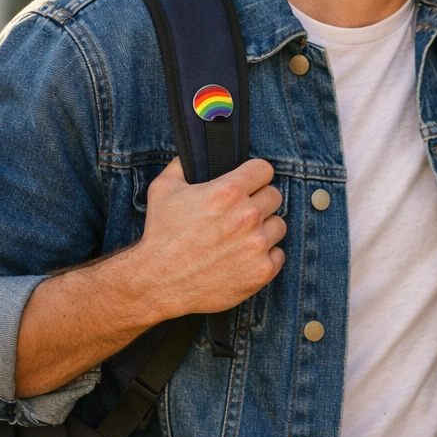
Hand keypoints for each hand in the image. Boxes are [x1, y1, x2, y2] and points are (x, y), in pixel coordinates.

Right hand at [125, 158, 286, 319]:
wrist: (158, 282)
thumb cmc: (160, 235)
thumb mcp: (163, 189)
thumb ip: (182, 165)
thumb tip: (193, 154)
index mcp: (229, 191)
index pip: (264, 170)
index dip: (255, 176)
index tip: (249, 184)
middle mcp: (248, 216)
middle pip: (274, 196)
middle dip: (259, 201)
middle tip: (240, 214)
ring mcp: (257, 244)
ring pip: (279, 225)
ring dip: (264, 229)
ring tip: (241, 238)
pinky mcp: (261, 270)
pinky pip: (278, 255)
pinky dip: (265, 256)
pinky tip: (244, 258)